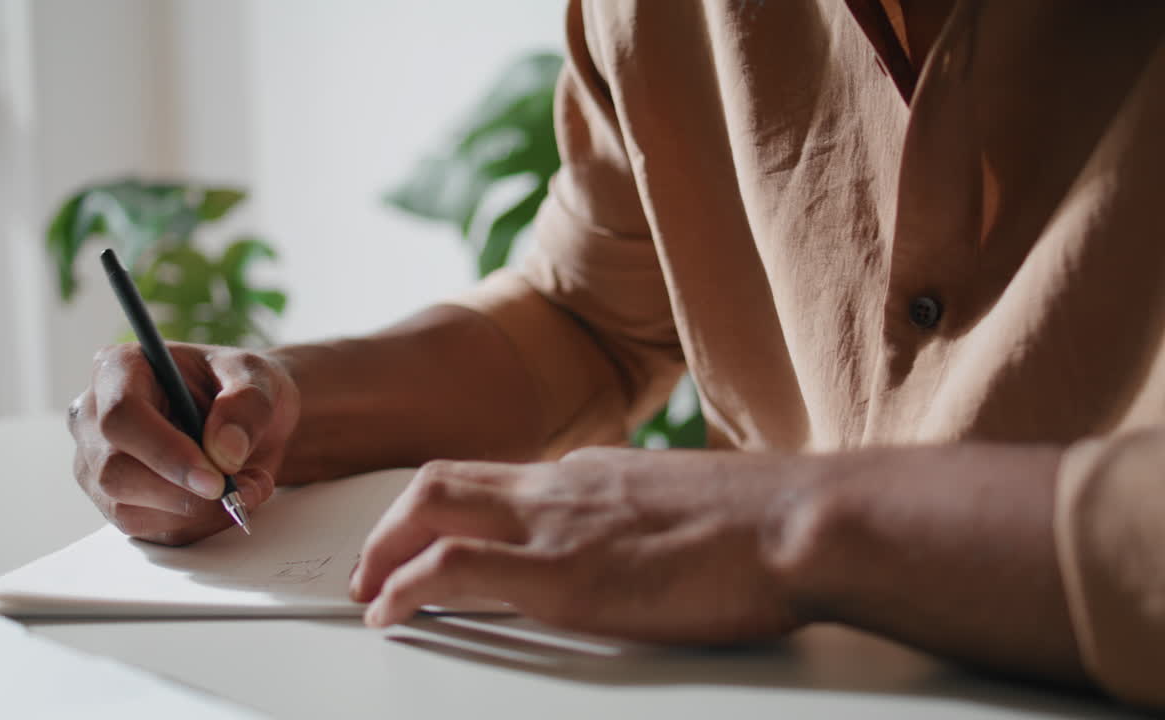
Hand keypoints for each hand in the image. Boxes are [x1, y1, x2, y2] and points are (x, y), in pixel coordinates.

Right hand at [69, 343, 299, 545]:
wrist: (246, 419)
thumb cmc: (241, 386)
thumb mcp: (257, 376)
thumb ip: (246, 405)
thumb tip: (223, 452)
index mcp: (119, 369)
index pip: (121, 417)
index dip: (165, 453)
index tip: (214, 478)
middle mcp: (95, 418)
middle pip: (115, 473)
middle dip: (183, 492)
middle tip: (242, 488)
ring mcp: (98, 464)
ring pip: (128, 510)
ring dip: (198, 513)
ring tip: (248, 487)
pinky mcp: (117, 501)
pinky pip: (150, 530)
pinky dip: (198, 525)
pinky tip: (228, 502)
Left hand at [350, 447, 809, 643]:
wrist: (799, 523)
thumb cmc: (766, 525)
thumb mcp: (688, 509)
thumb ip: (643, 520)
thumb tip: (636, 546)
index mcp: (591, 473)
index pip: (494, 480)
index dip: (448, 511)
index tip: (428, 540)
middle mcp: (561, 484)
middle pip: (443, 481)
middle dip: (394, 522)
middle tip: (373, 564)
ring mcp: (556, 523)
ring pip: (431, 506)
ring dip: (384, 547)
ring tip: (368, 589)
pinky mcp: (560, 573)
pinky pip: (450, 567)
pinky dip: (403, 586)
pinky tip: (388, 615)